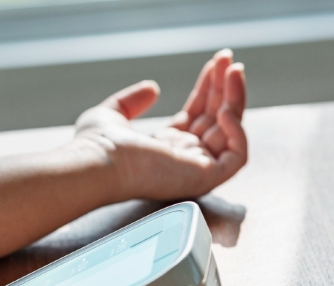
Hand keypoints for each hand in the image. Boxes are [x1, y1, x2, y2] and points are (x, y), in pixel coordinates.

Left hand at [74, 49, 246, 201]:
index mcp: (163, 146)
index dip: (207, 88)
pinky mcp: (203, 178)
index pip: (197, 114)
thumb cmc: (96, 145)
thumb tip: (153, 88)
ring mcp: (194, 169)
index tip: (215, 63)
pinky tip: (225, 111)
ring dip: (236, 99)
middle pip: (215, 119)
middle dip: (225, 88)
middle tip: (229, 59)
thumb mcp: (111, 114)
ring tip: (234, 70)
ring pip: (229, 133)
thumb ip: (132, 101)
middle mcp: (181, 157)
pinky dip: (238, 133)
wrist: (96, 162)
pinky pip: (237, 158)